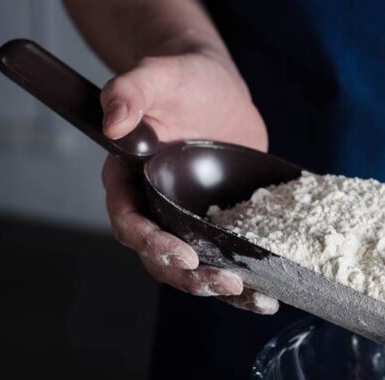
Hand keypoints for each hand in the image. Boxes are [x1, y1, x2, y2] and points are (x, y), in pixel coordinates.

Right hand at [100, 49, 276, 313]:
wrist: (214, 85)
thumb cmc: (179, 77)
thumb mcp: (156, 75)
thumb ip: (128, 92)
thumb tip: (114, 122)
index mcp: (127, 180)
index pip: (128, 222)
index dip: (150, 243)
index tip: (180, 254)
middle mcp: (153, 208)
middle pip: (160, 259)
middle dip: (191, 277)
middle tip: (224, 282)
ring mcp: (186, 221)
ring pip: (194, 268)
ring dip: (221, 289)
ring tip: (256, 299)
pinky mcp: (219, 224)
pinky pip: (227, 259)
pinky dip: (246, 281)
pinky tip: (271, 294)